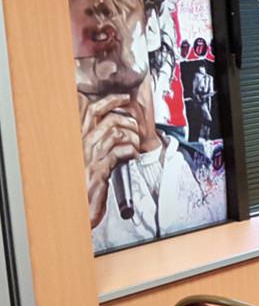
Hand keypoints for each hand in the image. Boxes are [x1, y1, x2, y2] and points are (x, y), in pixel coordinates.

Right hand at [81, 93, 140, 226]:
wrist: (75, 207)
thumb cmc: (82, 185)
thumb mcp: (88, 159)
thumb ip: (99, 145)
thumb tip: (115, 134)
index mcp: (76, 138)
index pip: (89, 110)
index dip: (108, 101)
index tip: (121, 98)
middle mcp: (81, 143)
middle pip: (102, 115)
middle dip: (122, 112)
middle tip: (135, 119)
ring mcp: (90, 154)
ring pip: (115, 131)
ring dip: (131, 135)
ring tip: (135, 142)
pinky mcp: (99, 168)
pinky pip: (119, 151)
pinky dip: (130, 151)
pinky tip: (132, 155)